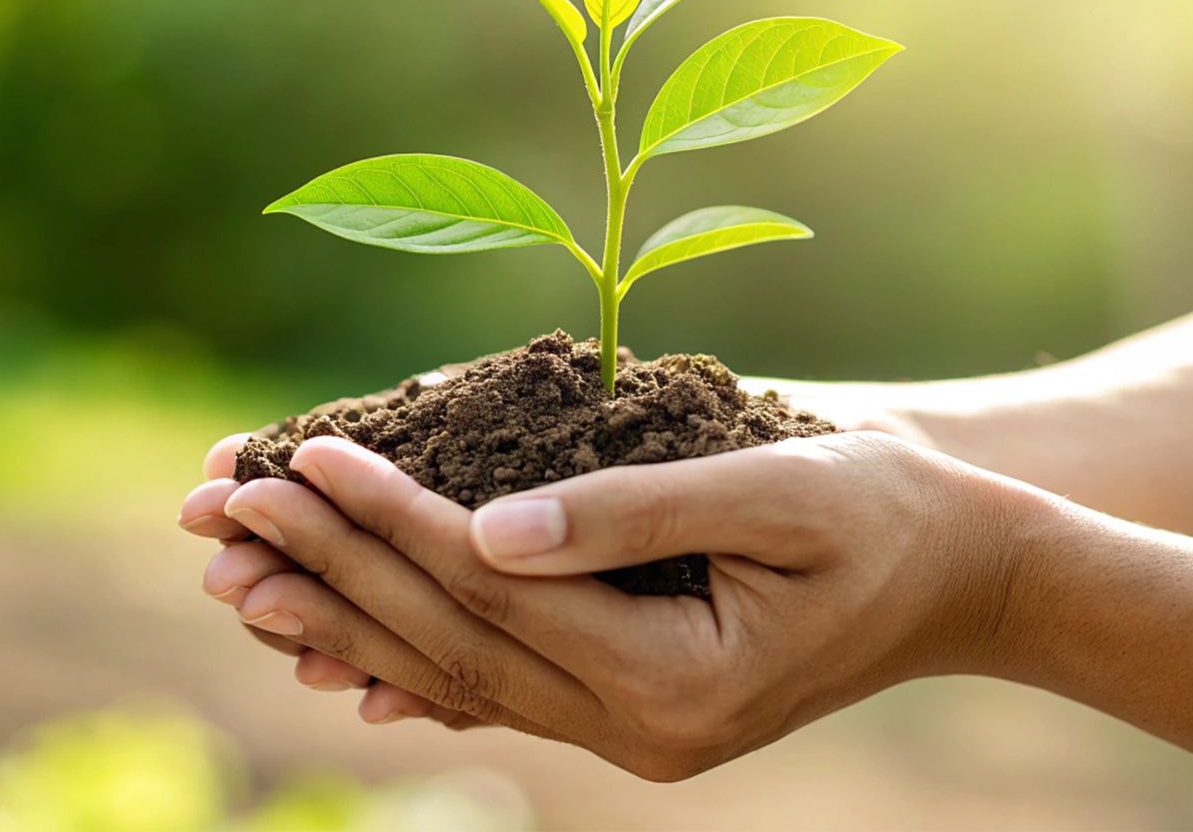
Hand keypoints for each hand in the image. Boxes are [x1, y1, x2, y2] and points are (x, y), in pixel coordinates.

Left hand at [198, 431, 1044, 779]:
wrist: (962, 577)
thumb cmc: (883, 513)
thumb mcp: (774, 491)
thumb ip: (629, 514)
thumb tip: (488, 530)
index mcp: (672, 679)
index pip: (491, 590)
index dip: (391, 518)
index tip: (305, 455)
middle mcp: (638, 731)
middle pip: (452, 641)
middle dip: (337, 569)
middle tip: (230, 509)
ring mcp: (631, 736)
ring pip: (459, 675)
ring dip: (348, 622)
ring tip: (247, 579)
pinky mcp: (630, 712)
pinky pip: (499, 696)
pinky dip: (412, 671)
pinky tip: (337, 662)